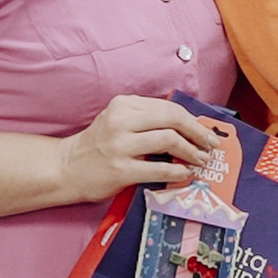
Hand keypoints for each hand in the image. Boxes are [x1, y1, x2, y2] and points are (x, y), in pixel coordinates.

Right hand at [59, 95, 225, 204]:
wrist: (66, 167)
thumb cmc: (98, 146)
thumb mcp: (118, 121)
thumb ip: (147, 120)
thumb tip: (189, 129)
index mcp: (123, 104)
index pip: (169, 107)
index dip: (193, 120)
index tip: (207, 132)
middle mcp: (121, 120)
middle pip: (173, 119)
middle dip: (198, 133)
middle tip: (211, 145)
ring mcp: (120, 145)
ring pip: (169, 141)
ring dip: (191, 152)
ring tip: (201, 160)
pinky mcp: (121, 170)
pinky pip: (159, 169)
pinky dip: (178, 171)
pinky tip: (185, 173)